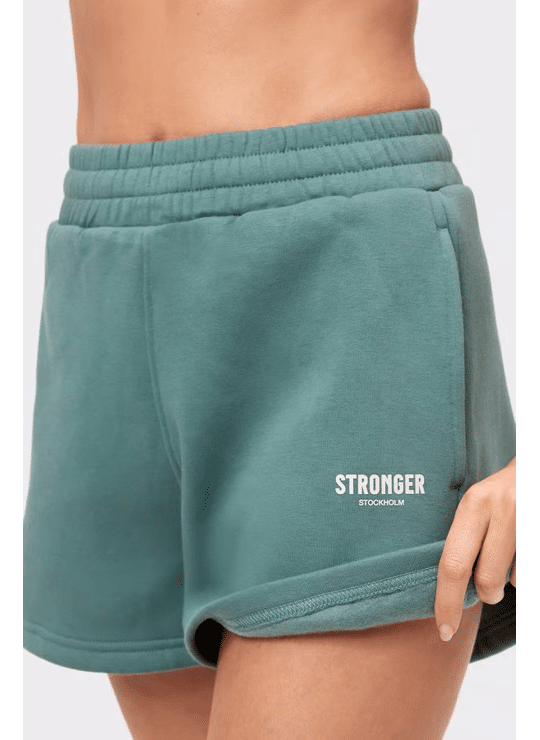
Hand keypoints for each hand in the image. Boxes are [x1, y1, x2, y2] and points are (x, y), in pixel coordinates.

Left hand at [434, 456, 515, 641]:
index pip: (452, 564)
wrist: (539, 464)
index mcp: (475, 503)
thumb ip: (467, 535)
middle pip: (486, 581)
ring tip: (513, 551)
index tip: (444, 630)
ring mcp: (529, 521)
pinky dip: (526, 571)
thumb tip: (451, 587)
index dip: (446, 602)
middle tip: (490, 589)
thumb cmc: (507, 488)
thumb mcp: (480, 500)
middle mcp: (503, 510)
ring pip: (515, 580)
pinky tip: (526, 548)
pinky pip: (530, 575)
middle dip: (487, 594)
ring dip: (512, 579)